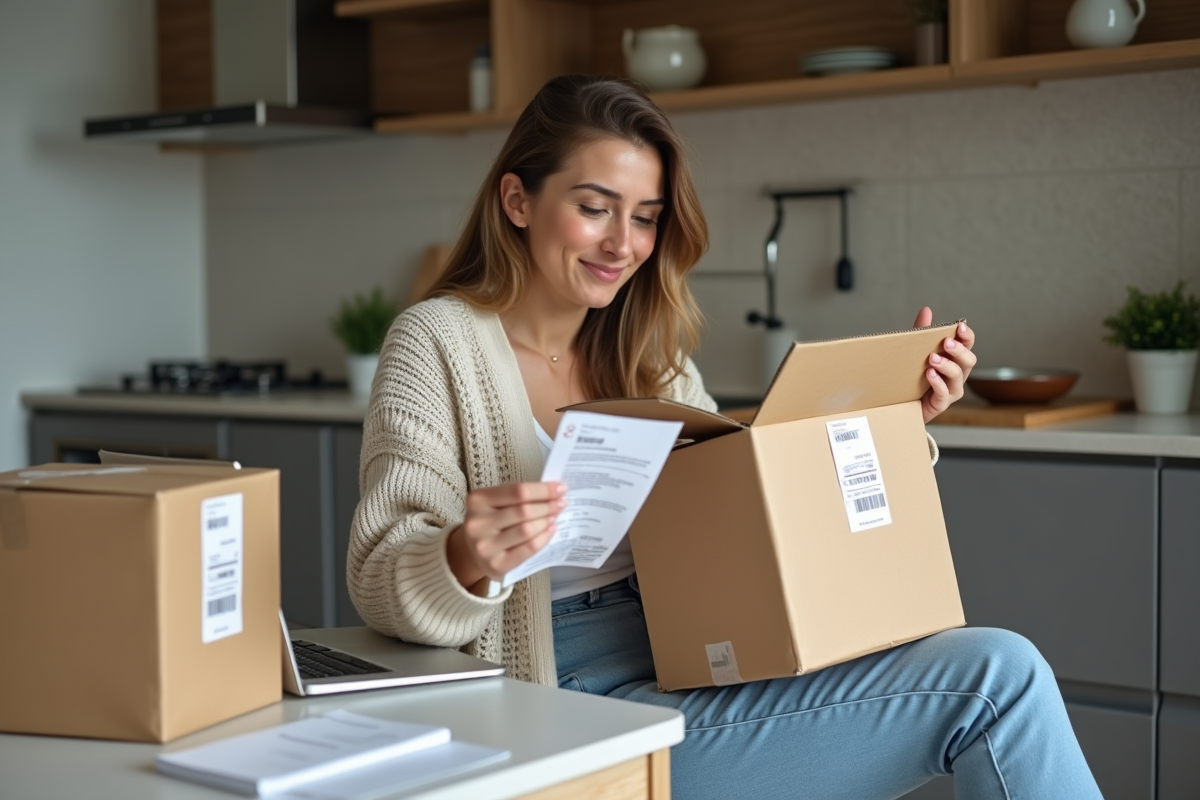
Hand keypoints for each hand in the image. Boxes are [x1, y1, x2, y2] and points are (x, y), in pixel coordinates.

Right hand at [446, 481, 567, 592]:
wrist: (474, 552)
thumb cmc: (492, 522)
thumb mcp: (496, 503)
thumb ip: (519, 497)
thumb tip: (554, 491)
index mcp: (477, 500)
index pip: (518, 491)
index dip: (543, 490)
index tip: (561, 488)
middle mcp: (477, 523)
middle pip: (524, 510)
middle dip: (548, 506)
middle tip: (561, 504)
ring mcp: (485, 546)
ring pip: (527, 530)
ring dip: (546, 521)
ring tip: (555, 517)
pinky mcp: (496, 565)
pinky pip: (528, 548)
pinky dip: (544, 538)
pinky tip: (550, 531)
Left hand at [912, 307, 976, 423]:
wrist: (899, 402)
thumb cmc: (913, 375)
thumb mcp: (916, 351)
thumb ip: (922, 332)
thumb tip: (926, 310)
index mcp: (955, 359)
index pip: (968, 345)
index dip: (967, 336)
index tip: (959, 326)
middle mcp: (957, 374)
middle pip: (969, 361)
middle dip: (959, 350)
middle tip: (946, 342)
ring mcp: (951, 390)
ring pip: (958, 377)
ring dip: (947, 365)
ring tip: (933, 358)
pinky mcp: (940, 403)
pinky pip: (944, 394)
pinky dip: (938, 383)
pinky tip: (929, 374)